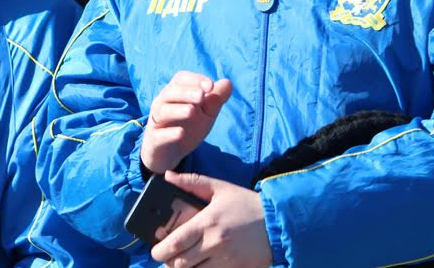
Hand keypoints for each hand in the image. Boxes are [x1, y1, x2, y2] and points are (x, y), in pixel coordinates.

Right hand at [141, 72, 231, 173]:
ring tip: (192, 111)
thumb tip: (228, 82)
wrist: (171, 153)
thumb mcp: (206, 113)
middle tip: (201, 96)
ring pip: (162, 111)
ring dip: (177, 110)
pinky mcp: (154, 140)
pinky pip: (159, 135)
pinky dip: (169, 133)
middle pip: (170, 92)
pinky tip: (180, 133)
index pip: (182, 79)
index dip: (195, 80)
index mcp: (175, 92)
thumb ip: (216, 99)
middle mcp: (162, 103)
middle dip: (186, 93)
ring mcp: (157, 121)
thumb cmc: (189, 127)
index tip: (210, 86)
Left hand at [152, 171, 271, 267]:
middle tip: (166, 259)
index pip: (176, 242)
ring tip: (180, 263)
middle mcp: (214, 243)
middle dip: (168, 263)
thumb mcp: (220, 188)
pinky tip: (198, 267)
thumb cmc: (247, 204)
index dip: (160, 250)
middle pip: (181, 263)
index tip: (155, 251)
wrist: (278, 222)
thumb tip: (167, 176)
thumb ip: (192, 182)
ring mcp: (225, 260)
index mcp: (207, 222)